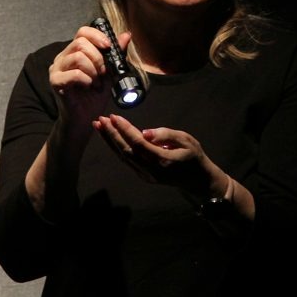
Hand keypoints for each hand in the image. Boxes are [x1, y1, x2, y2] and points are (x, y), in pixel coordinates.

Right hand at [48, 25, 132, 126]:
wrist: (86, 118)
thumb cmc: (95, 96)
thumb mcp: (110, 72)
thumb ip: (116, 54)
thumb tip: (126, 35)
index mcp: (74, 51)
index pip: (82, 32)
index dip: (97, 36)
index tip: (108, 47)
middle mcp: (63, 57)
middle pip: (80, 43)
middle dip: (98, 58)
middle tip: (104, 74)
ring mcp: (56, 68)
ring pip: (78, 57)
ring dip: (94, 71)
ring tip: (97, 84)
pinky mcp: (55, 81)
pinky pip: (74, 73)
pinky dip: (87, 80)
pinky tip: (89, 88)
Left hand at [93, 114, 217, 196]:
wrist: (197, 180)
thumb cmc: (193, 156)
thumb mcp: (187, 140)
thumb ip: (166, 135)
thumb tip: (144, 132)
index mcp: (162, 160)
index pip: (138, 143)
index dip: (124, 129)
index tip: (114, 116)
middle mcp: (151, 170)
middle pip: (126, 151)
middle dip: (111, 134)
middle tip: (100, 119)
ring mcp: (146, 175)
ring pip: (123, 157)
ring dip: (110, 141)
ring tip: (99, 126)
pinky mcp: (143, 176)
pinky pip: (127, 160)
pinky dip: (116, 148)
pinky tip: (110, 137)